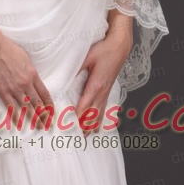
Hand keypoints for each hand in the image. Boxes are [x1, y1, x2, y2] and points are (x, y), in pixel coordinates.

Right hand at [0, 31, 53, 126]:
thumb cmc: (8, 48)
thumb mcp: (26, 58)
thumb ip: (30, 70)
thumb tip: (33, 76)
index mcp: (33, 74)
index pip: (45, 94)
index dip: (49, 105)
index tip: (52, 113)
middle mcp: (26, 83)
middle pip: (38, 103)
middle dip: (44, 116)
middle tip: (48, 125)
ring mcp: (15, 88)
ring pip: (27, 107)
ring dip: (34, 119)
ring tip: (39, 127)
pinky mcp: (3, 91)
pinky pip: (11, 107)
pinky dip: (17, 117)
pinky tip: (20, 124)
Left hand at [74, 10, 132, 135]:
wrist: (120, 46)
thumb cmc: (103, 50)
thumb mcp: (87, 57)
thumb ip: (75, 68)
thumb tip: (63, 76)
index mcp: (96, 85)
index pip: (84, 106)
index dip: (77, 117)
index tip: (69, 127)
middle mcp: (102, 92)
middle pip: (92, 114)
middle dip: (84, 126)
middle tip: (75, 138)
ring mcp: (106, 92)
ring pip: (99, 113)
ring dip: (92, 125)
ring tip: (86, 137)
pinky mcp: (108, 89)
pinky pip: (104, 108)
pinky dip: (100, 119)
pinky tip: (98, 125)